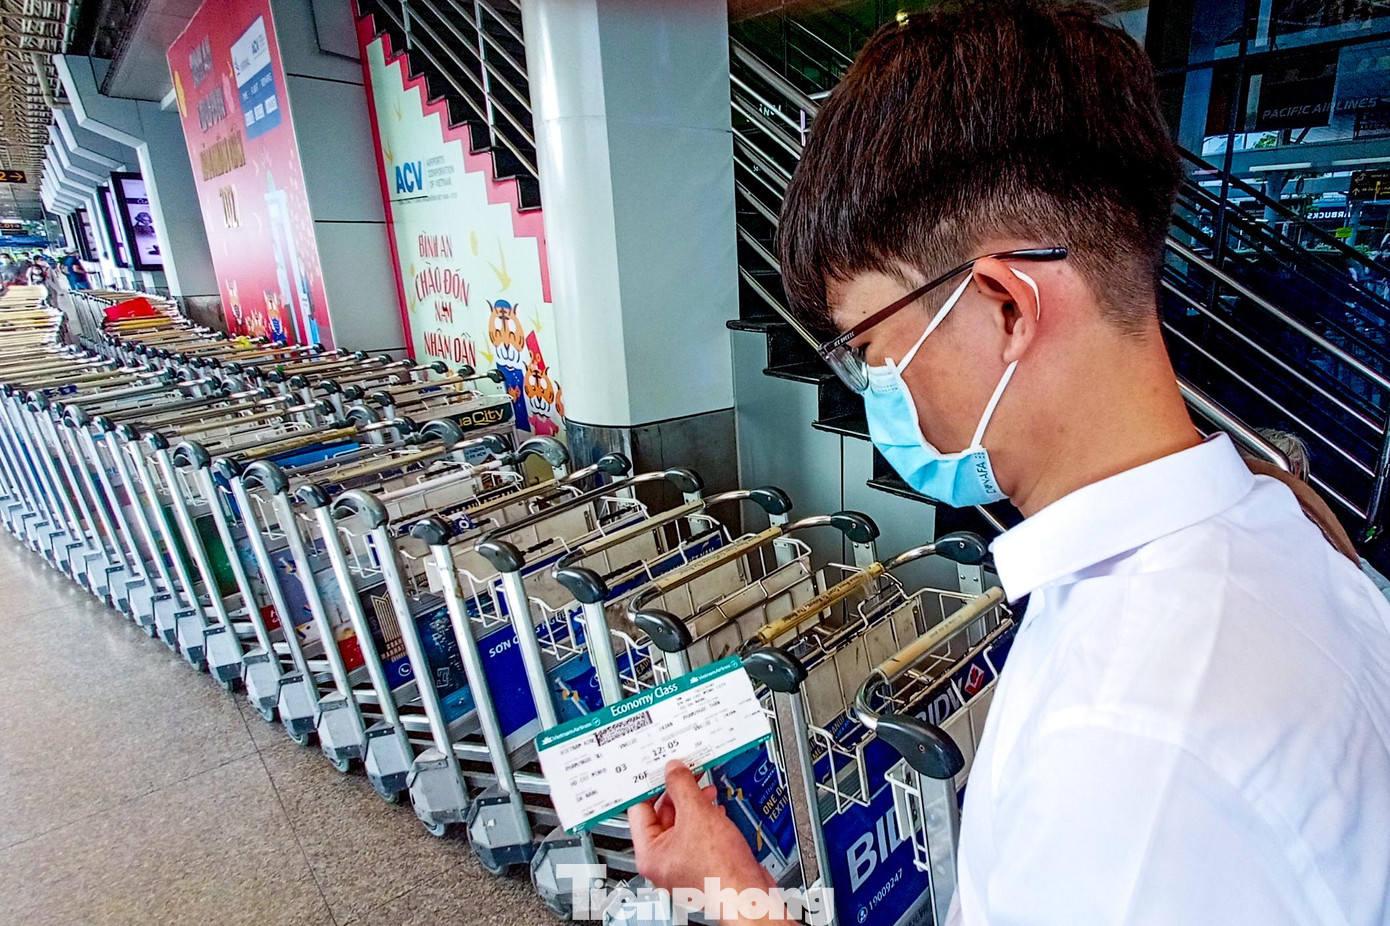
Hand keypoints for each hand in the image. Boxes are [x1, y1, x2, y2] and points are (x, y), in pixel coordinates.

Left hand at [630, 762, 783, 922]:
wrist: (749, 896)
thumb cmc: (720, 872)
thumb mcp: (697, 815)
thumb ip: (682, 786)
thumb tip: (673, 770)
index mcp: (649, 853)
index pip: (639, 809)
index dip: (650, 786)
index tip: (659, 769)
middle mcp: (662, 861)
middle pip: (662, 815)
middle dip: (677, 792)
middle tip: (686, 772)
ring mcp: (682, 864)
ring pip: (682, 824)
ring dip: (693, 802)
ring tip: (703, 787)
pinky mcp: (701, 864)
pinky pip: (697, 834)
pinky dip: (705, 817)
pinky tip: (715, 808)